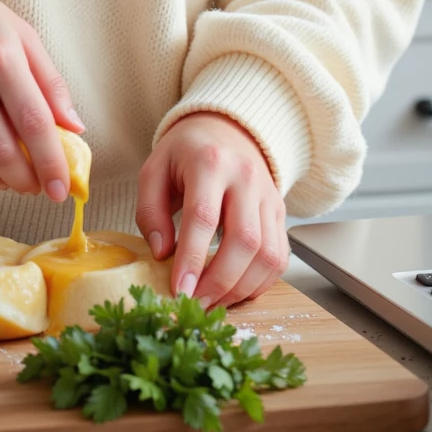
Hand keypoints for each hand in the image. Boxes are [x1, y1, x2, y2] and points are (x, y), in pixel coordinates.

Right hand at [0, 0, 84, 201]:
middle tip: (38, 185)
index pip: (34, 122)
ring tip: (13, 178)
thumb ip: (49, 80)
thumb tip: (74, 127)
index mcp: (0, 55)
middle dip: (27, 181)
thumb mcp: (18, 31)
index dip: (52, 162)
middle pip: (3, 152)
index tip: (62, 189)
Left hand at [136, 111, 289, 310]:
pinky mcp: (280, 213)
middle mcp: (246, 178)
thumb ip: (150, 211)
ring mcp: (268, 196)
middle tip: (195, 303)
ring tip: (212, 300)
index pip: (204, 217)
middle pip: (244, 240)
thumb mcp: (154, 170)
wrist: (226, 129)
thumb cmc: (185, 154)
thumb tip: (162, 253)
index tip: (178, 291)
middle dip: (219, 281)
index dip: (191, 259)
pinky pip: (280, 257)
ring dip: (241, 288)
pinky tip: (235, 291)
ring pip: (268, 254)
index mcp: (210, 162)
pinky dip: (260, 282)